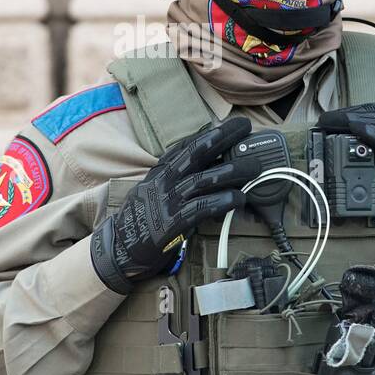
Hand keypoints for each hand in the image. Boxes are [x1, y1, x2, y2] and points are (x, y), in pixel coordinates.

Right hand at [91, 116, 261, 293]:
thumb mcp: (155, 192)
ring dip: (232, 171)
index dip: (210, 133)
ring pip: (203, 179)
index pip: (186, 146)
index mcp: (159, 172)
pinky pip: (200, 208)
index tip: (232, 125)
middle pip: (195, 153)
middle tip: (245, 128)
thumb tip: (212, 170)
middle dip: (222, 137)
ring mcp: (166, 201)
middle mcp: (162, 181)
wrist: (119, 250)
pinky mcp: (171, 224)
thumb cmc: (143, 220)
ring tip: (254, 167)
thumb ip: (178, 180)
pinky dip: (222, 201)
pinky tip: (239, 198)